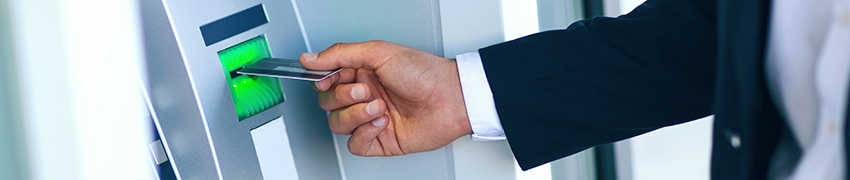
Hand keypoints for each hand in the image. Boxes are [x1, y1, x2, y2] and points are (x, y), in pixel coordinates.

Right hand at [300, 41, 471, 155]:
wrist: (451, 99)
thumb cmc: (424, 73)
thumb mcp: (380, 52)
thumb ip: (340, 54)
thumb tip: (310, 58)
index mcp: (362, 73)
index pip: (326, 80)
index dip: (323, 82)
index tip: (326, 80)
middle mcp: (364, 95)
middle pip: (328, 103)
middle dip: (343, 97)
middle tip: (365, 90)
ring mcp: (370, 119)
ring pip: (337, 124)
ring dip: (356, 115)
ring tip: (378, 106)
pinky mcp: (379, 140)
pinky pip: (354, 144)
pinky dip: (364, 133)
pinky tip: (382, 122)